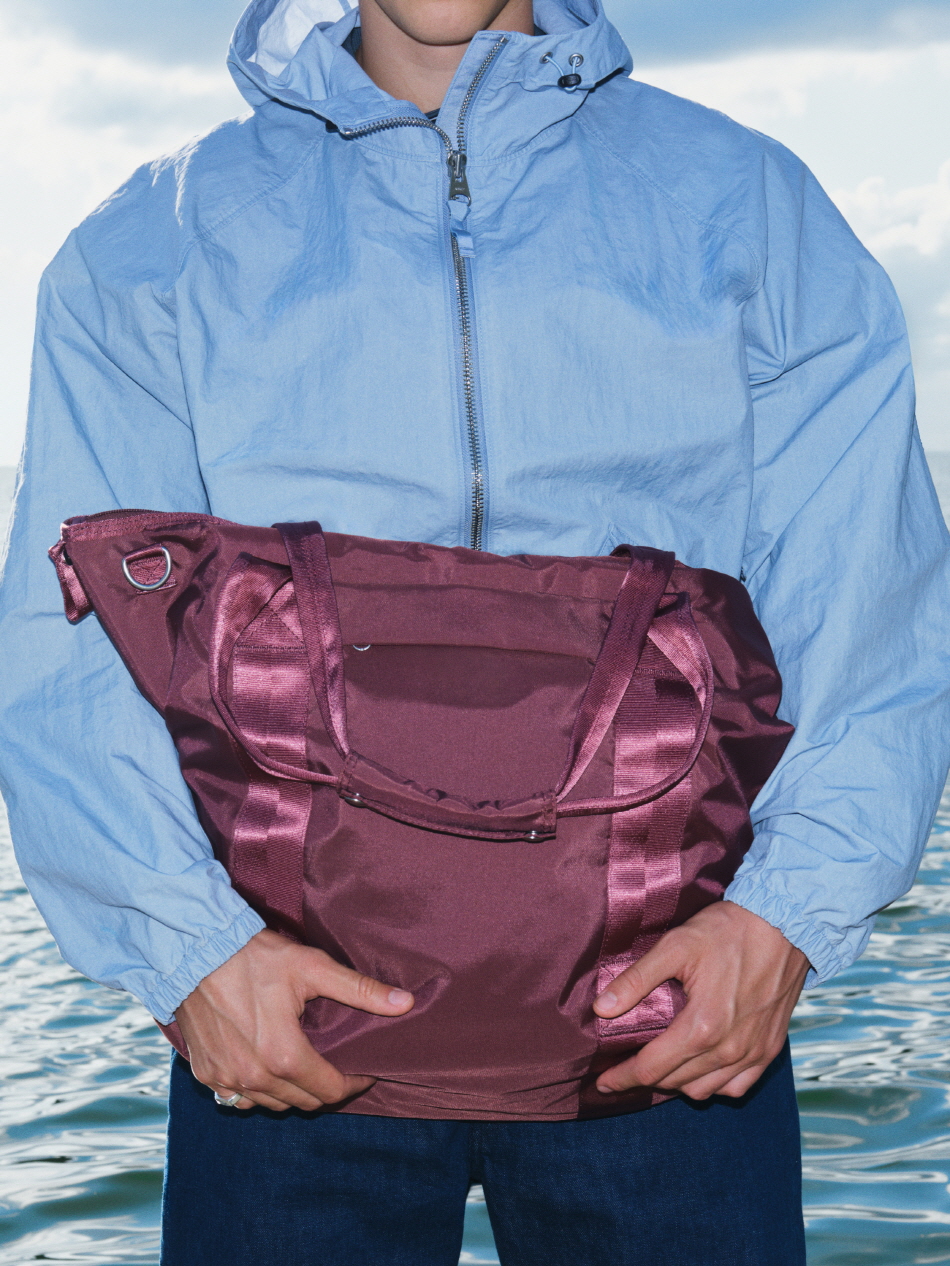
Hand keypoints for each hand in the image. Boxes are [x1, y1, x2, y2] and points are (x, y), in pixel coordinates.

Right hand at [175, 929, 413, 1111]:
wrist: (195, 950)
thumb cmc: (256, 956)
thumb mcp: (313, 967)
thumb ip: (361, 990)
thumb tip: (406, 1003)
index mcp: (284, 1056)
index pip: (331, 1091)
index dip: (354, 1084)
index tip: (365, 1070)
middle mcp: (254, 1077)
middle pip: (303, 1102)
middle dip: (326, 1087)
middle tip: (338, 1065)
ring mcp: (226, 1080)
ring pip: (272, 1104)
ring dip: (293, 1091)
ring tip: (307, 1065)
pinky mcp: (206, 1074)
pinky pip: (239, 1099)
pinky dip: (258, 1091)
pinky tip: (267, 1068)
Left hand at [593, 901, 808, 1099]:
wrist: (784, 925)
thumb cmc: (727, 931)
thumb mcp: (675, 946)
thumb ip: (636, 980)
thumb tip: (601, 1009)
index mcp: (702, 1026)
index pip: (651, 1069)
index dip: (622, 1078)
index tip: (602, 1082)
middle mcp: (729, 1049)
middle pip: (675, 1082)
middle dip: (644, 1080)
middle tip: (624, 1070)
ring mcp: (753, 1053)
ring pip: (704, 1090)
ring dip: (677, 1084)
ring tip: (658, 1067)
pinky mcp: (770, 1049)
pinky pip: (737, 1087)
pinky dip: (713, 1085)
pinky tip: (700, 1069)